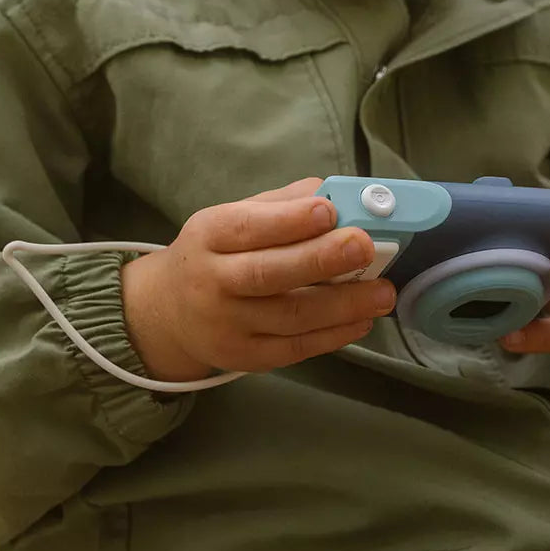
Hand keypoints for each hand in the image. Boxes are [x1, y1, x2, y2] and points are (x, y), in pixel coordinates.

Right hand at [120, 178, 392, 382]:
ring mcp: (227, 326)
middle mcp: (212, 282)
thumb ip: (280, 205)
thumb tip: (333, 193)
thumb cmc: (214, 254)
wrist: (166, 312)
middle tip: (365, 247)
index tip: (330, 211)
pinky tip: (362, 321)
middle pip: (268, 274)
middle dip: (320, 259)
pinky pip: (294, 348)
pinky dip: (333, 336)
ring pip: (290, 317)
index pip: (248, 227)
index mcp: (209, 235)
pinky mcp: (245, 358)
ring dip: (342, 305)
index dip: (289, 220)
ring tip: (383, 293)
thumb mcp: (231, 218)